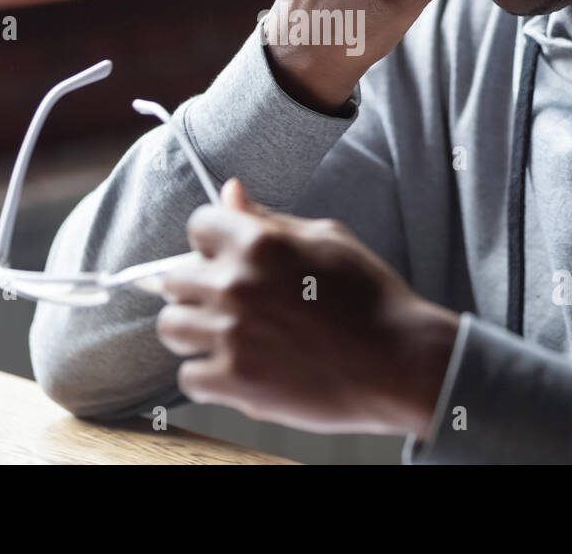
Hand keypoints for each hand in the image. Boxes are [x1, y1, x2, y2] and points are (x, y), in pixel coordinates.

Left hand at [155, 179, 460, 436]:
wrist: (400, 362)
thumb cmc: (371, 296)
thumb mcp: (327, 238)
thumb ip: (269, 218)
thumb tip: (230, 191)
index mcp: (257, 243)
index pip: (198, 226)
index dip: (213, 242)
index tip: (227, 259)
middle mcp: (236, 285)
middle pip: (173, 279)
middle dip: (199, 287)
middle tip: (231, 303)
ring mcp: (232, 335)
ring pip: (171, 327)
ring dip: (195, 330)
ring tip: (228, 336)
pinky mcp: (235, 382)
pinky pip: (188, 376)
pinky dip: (209, 375)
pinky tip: (237, 369)